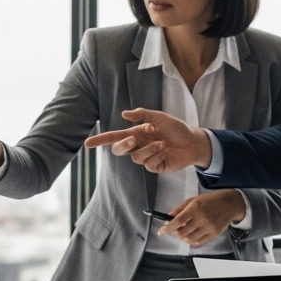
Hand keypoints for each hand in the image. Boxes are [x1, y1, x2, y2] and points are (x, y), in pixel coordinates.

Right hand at [82, 109, 212, 172]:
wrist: (193, 142)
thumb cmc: (177, 128)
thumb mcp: (160, 117)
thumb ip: (143, 115)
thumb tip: (124, 114)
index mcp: (136, 133)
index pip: (114, 137)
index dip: (100, 140)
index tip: (87, 144)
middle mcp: (138, 146)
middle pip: (119, 150)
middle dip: (123, 145)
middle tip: (133, 139)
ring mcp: (146, 157)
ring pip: (135, 158)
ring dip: (149, 149)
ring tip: (162, 144)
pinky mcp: (155, 166)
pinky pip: (149, 164)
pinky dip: (157, 156)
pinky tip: (165, 151)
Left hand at [157, 190, 245, 246]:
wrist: (230, 204)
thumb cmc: (210, 200)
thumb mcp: (194, 200)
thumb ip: (180, 209)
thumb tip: (168, 217)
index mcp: (195, 208)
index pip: (178, 221)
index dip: (168, 228)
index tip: (161, 232)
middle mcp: (202, 219)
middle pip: (183, 233)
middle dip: (175, 233)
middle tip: (173, 230)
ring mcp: (209, 228)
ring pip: (190, 239)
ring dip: (183, 238)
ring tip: (183, 232)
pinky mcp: (214, 234)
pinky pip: (199, 243)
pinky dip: (192, 241)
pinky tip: (191, 236)